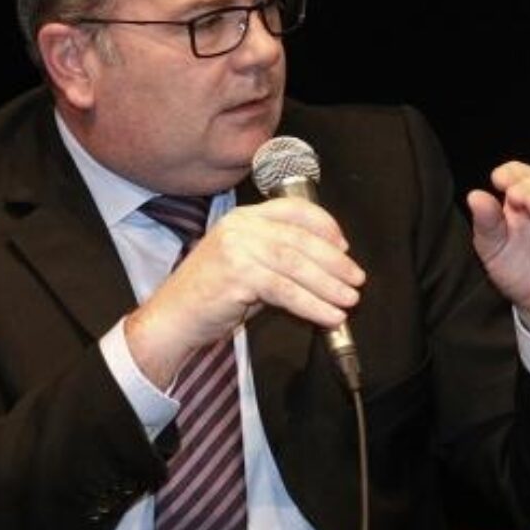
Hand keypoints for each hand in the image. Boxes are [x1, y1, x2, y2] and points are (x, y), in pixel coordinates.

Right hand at [124, 198, 364, 387]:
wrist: (172, 319)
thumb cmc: (212, 295)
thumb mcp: (248, 264)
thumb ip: (281, 258)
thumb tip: (329, 266)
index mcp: (243, 218)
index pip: (293, 209)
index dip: (326, 225)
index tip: (345, 246)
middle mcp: (240, 227)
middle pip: (301, 239)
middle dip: (335, 262)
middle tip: (356, 280)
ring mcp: (236, 249)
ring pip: (297, 265)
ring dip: (329, 285)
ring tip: (349, 300)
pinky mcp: (236, 275)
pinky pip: (286, 290)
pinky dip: (312, 305)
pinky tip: (328, 316)